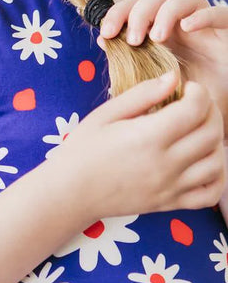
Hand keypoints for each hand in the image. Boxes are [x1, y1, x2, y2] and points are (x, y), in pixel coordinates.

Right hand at [51, 72, 225, 217]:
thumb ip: (141, 95)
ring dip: (215, 143)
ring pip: (216, 163)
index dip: (198, 92)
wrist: (69, 192)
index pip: (196, 108)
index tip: (186, 89)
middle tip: (195, 107)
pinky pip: (209, 195)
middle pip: (211, 133)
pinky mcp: (169, 204)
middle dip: (211, 112)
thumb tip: (173, 78)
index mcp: (149, 137)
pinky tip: (202, 163)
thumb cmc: (81, 150)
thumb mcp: (105, 114)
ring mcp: (170, 187)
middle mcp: (165, 163)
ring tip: (198, 133)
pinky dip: (216, 178)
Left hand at [97, 0, 227, 139]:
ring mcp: (204, 26)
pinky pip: (220, 13)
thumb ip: (127, 61)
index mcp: (157, 29)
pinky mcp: (226, 33)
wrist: (206, 116)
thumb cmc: (177, 98)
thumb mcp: (147, 82)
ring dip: (166, 12)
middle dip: (139, 11)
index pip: (136, 5)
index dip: (118, 12)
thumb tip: (103, 39)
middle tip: (133, 40)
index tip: (106, 34)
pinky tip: (187, 28)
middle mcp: (180, 22)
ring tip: (157, 38)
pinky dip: (203, 15)